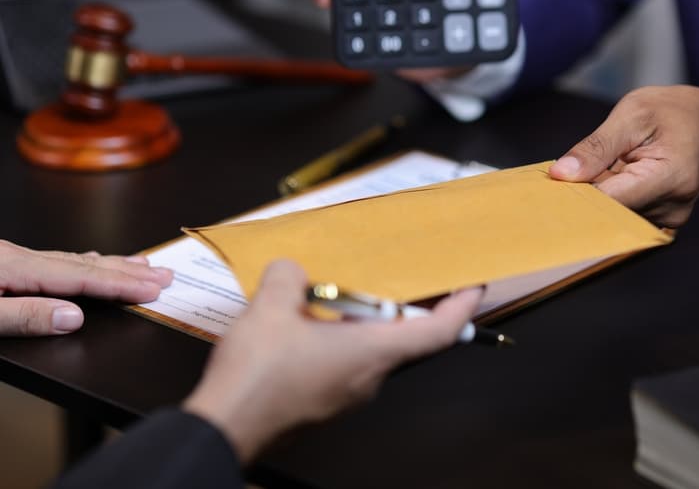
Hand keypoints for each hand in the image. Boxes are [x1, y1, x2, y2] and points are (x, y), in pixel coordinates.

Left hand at [0, 240, 172, 335]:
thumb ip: (25, 317)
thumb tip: (74, 318)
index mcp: (14, 268)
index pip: (79, 278)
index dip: (119, 285)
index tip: (151, 291)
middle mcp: (17, 257)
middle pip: (85, 264)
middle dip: (128, 272)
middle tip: (164, 276)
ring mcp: (11, 257)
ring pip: (73, 259)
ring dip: (111, 265)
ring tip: (142, 265)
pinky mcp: (4, 262)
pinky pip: (57, 260)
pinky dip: (83, 262)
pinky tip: (92, 261)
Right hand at [183, 259, 482, 462]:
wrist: (224, 428)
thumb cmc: (257, 377)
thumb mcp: (271, 308)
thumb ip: (289, 277)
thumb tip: (292, 270)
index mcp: (372, 353)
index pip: (438, 333)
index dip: (462, 308)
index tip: (474, 287)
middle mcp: (369, 378)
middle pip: (405, 338)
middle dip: (403, 304)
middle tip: (400, 274)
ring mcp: (347, 395)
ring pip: (372, 350)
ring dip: (363, 321)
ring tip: (338, 292)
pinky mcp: (325, 402)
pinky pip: (346, 364)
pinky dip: (340, 339)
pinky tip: (308, 323)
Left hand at [548, 86, 698, 227]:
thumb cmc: (677, 113)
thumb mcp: (634, 113)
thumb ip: (597, 146)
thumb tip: (562, 174)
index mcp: (669, 177)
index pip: (609, 202)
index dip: (576, 196)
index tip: (550, 189)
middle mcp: (672, 208)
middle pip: (610, 215)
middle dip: (583, 197)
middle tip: (565, 176)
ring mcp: (669, 220)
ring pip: (614, 217)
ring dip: (598, 197)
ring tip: (600, 169)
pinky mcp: (662, 222)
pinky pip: (624, 216)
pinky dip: (611, 200)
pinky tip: (610, 181)